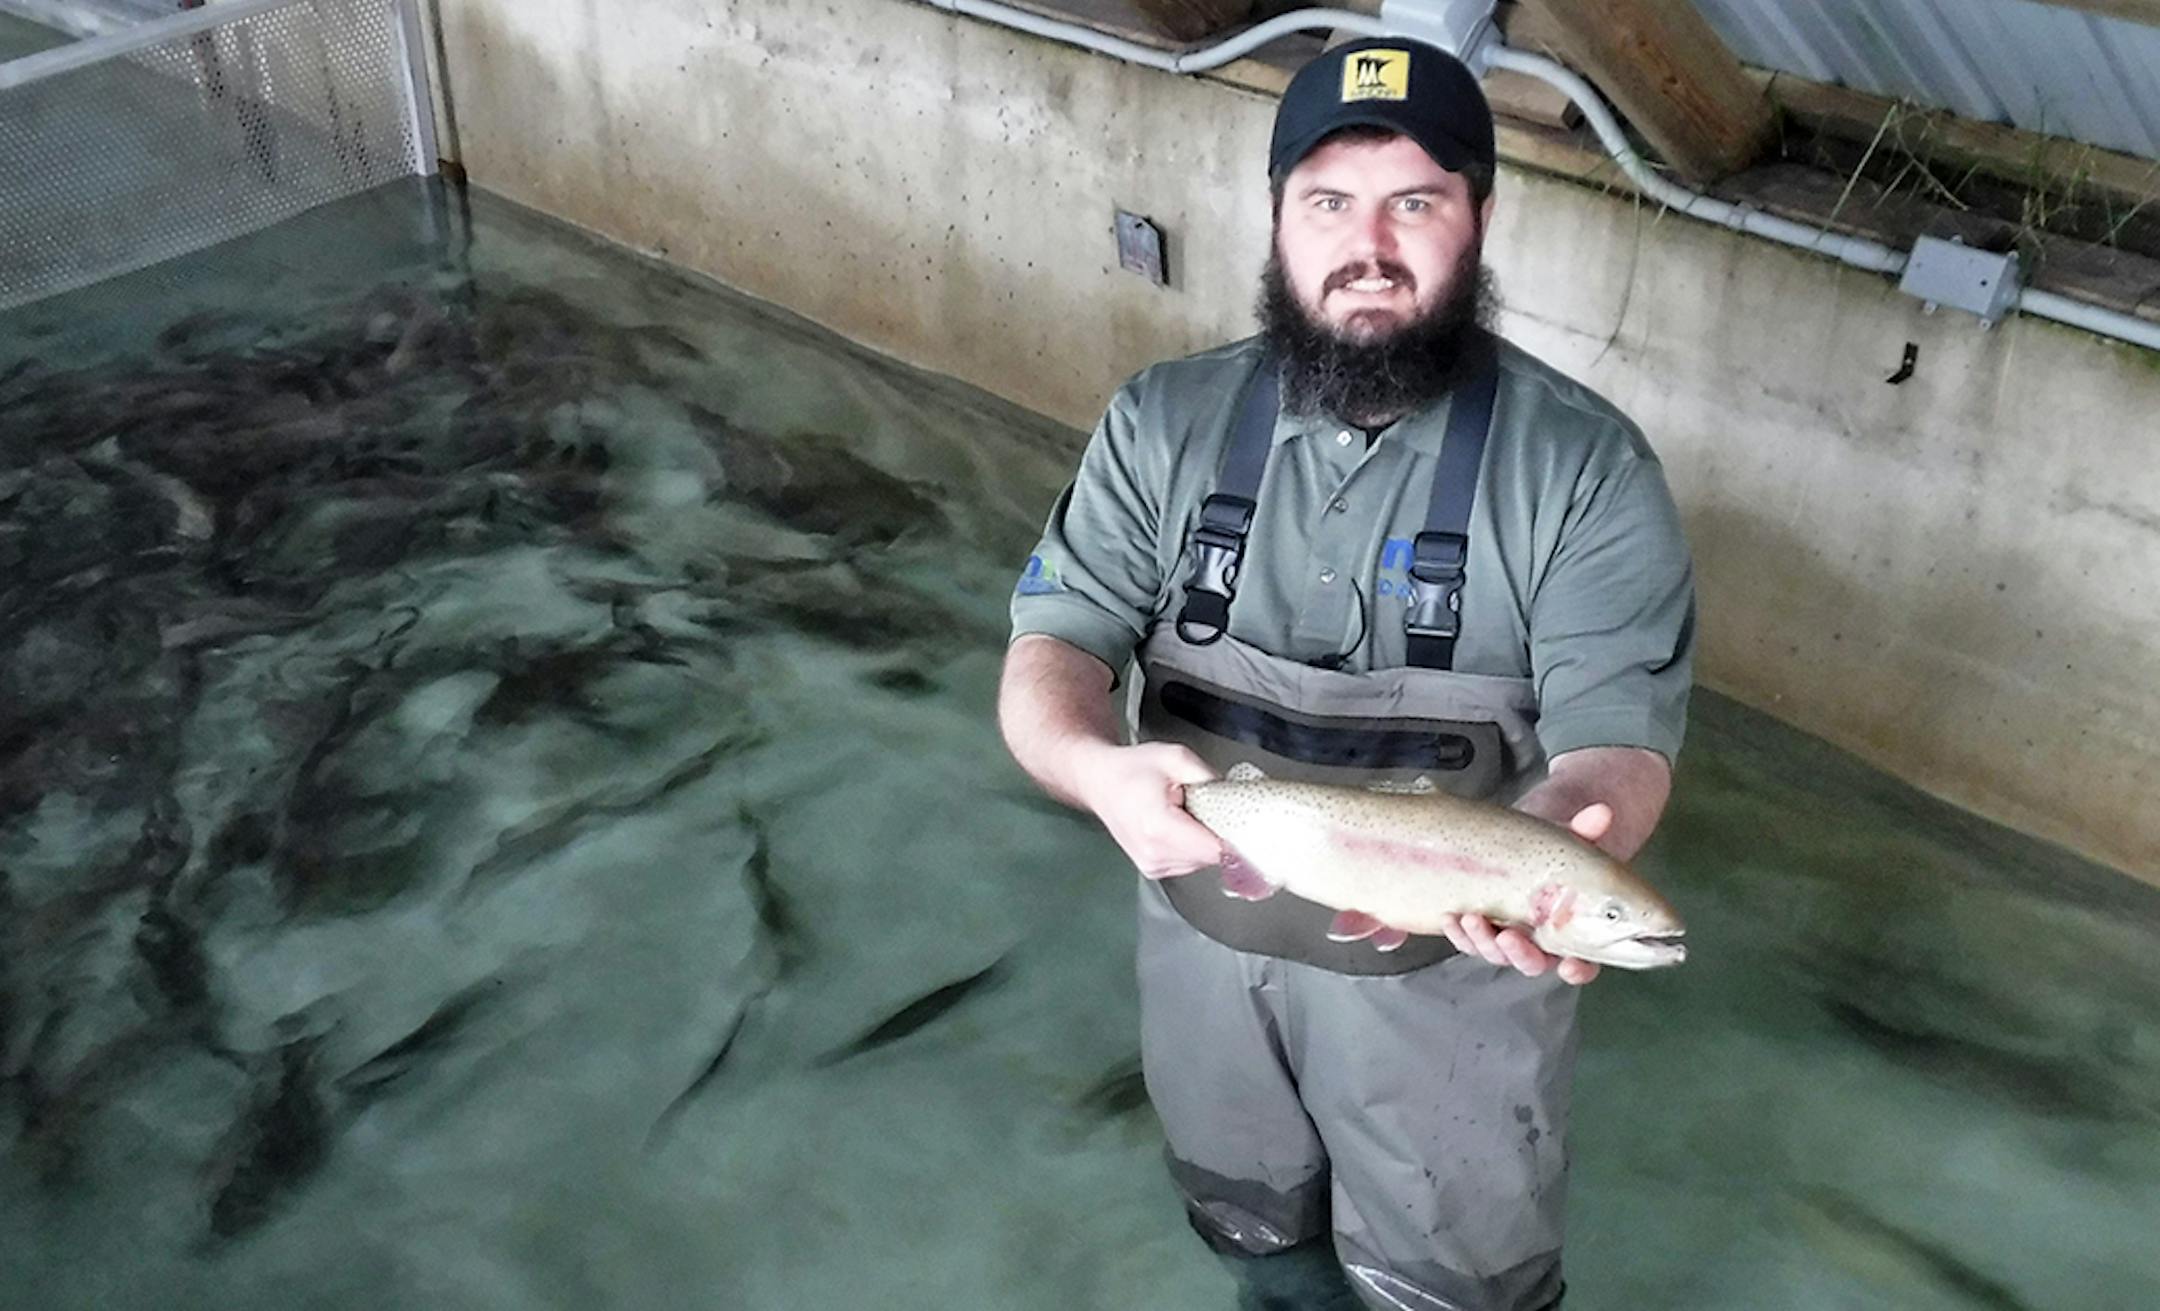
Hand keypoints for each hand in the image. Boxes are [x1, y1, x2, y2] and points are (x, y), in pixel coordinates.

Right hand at [1072, 742, 1221, 879]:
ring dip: (1205, 839)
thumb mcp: (1175, 757)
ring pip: (1203, 862)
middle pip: (1212, 857)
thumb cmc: (1131, 770)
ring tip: (1186, 814)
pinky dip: (1193, 846)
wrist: (1100, 782)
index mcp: (1159, 827)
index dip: (1235, 835)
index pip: (1216, 850)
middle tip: (1204, 805)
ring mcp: (1152, 865)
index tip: (1241, 819)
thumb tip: (1235, 796)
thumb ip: (1208, 776)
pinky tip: (1180, 826)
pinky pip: (1190, 863)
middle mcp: (1154, 854)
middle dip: (1217, 832)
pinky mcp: (1154, 869)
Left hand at [1435, 802, 1612, 985]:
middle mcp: (1541, 939)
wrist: (1529, 829)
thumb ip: (1587, 829)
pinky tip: (1450, 918)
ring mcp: (1510, 933)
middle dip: (1520, 955)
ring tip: (1470, 920)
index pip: (1583, 963)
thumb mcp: (1574, 833)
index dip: (1579, 969)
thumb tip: (1601, 814)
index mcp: (1572, 929)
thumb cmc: (1560, 840)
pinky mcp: (1484, 922)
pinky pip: (1470, 938)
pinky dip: (1460, 933)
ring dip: (1483, 943)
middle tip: (1507, 938)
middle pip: (1533, 962)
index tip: (1570, 966)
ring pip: (1497, 953)